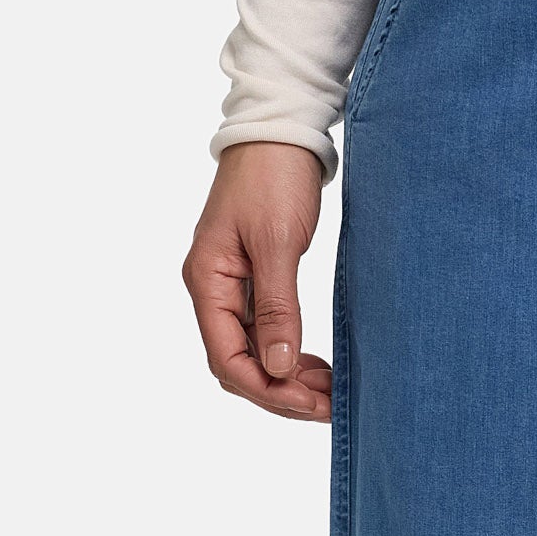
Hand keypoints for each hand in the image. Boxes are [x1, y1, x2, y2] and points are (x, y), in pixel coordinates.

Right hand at [183, 143, 331, 421]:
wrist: (280, 129)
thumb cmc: (274, 176)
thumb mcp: (278, 242)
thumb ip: (278, 307)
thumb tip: (278, 367)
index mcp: (208, 281)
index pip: (228, 359)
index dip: (268, 391)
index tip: (312, 405)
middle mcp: (213, 289)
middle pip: (237, 365)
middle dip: (280, 393)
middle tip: (329, 407)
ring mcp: (232, 286)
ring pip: (252, 353)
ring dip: (286, 378)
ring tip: (329, 392)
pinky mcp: (254, 279)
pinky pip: (264, 332)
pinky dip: (289, 354)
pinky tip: (316, 365)